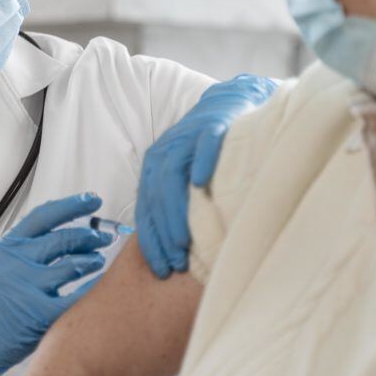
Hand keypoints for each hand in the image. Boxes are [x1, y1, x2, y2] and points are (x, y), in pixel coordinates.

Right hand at [0, 193, 112, 375]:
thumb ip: (26, 248)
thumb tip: (65, 232)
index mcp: (7, 247)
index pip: (45, 216)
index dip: (72, 205)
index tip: (92, 201)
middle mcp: (16, 262)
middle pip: (64, 238)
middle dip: (90, 236)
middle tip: (104, 237)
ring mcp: (27, 287)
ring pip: (73, 265)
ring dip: (92, 260)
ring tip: (98, 261)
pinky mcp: (39, 314)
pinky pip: (76, 296)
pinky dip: (92, 288)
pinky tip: (99, 285)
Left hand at [137, 75, 277, 278]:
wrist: (229, 107)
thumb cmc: (207, 153)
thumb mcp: (184, 179)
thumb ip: (175, 207)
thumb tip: (174, 254)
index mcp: (153, 166)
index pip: (146, 209)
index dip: (151, 241)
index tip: (160, 269)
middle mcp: (165, 152)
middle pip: (156, 196)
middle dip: (163, 233)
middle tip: (175, 263)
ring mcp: (188, 137)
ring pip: (173, 174)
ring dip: (176, 209)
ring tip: (184, 241)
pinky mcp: (214, 127)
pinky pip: (205, 145)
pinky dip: (201, 162)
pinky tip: (200, 183)